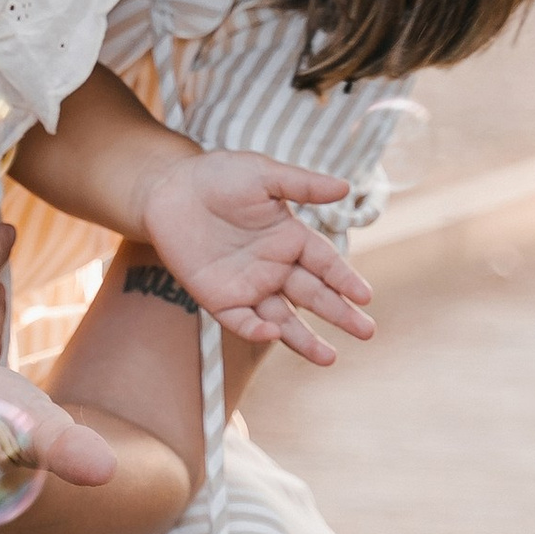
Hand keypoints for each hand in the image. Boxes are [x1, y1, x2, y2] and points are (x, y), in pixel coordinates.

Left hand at [134, 150, 374, 362]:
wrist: (168, 189)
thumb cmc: (218, 176)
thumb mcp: (263, 174)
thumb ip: (302, 185)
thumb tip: (346, 187)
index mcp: (291, 238)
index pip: (326, 264)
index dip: (345, 279)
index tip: (365, 296)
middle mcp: (275, 266)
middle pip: (313, 295)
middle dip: (340, 314)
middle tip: (366, 331)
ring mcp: (248, 286)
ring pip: (283, 319)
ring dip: (305, 339)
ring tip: (329, 359)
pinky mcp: (219, 299)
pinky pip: (242, 321)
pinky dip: (256, 330)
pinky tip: (272, 334)